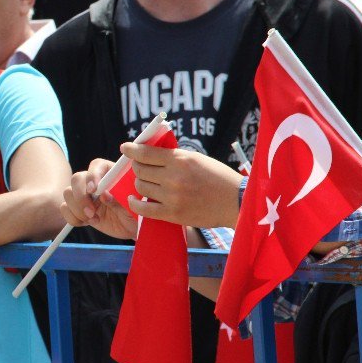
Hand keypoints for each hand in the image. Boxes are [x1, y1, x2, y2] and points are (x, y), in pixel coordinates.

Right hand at [60, 158, 137, 239]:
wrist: (133, 228)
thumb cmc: (137, 213)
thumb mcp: (133, 206)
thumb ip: (119, 198)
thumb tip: (104, 195)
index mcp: (110, 173)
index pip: (96, 165)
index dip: (93, 175)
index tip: (94, 190)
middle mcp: (95, 182)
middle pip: (77, 178)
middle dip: (81, 196)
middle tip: (91, 211)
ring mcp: (85, 195)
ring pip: (68, 193)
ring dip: (77, 209)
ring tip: (93, 219)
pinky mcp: (78, 208)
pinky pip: (65, 208)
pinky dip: (73, 217)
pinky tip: (87, 223)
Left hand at [122, 142, 241, 228]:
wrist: (236, 202)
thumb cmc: (218, 177)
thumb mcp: (197, 159)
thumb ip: (174, 157)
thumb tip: (149, 153)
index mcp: (180, 160)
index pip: (146, 153)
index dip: (132, 150)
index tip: (125, 148)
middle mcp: (174, 177)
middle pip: (140, 170)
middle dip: (138, 167)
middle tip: (142, 168)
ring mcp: (172, 196)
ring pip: (140, 186)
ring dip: (140, 183)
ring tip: (147, 183)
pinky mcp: (172, 214)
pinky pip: (143, 208)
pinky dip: (135, 202)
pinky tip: (134, 198)